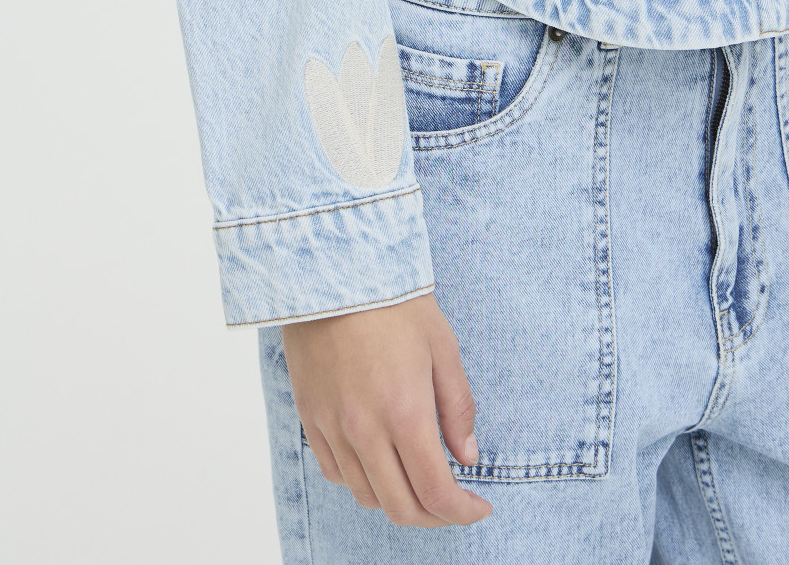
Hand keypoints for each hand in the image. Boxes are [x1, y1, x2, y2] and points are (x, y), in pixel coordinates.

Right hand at [281, 294, 492, 527]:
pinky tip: (380, 463)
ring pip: (367, 495)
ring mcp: (332, 428)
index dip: (461, 512)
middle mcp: (365, 430)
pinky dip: (363, 482)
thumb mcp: (442, 346)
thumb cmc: (394, 302)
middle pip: (401, 507)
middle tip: (454, 503)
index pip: (435, 492)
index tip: (479, 508)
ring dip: (399, 500)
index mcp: (405, 412)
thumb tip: (467, 457)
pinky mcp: (310, 419)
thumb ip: (457, 406)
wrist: (332, 272)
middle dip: (435, 517)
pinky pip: (336, 474)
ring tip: (419, 481)